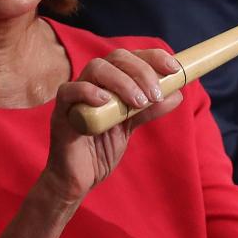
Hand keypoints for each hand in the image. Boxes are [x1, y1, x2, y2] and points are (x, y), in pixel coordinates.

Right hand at [42, 48, 183, 204]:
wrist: (76, 180)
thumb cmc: (100, 150)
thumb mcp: (129, 127)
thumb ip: (148, 110)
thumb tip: (177, 94)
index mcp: (108, 83)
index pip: (131, 57)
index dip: (153, 57)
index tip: (173, 68)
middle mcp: (91, 82)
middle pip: (116, 58)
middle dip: (141, 71)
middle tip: (155, 93)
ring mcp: (75, 95)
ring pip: (96, 68)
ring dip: (122, 82)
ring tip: (138, 103)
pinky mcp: (61, 112)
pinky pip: (69, 91)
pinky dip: (88, 91)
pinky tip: (105, 101)